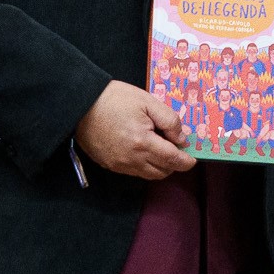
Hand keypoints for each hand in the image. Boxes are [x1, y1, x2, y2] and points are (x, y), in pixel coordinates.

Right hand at [76, 80, 193, 180]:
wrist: (80, 103)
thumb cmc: (114, 98)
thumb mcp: (147, 101)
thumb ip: (169, 120)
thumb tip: (182, 139)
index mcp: (143, 143)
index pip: (172, 160)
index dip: (186, 162)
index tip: (192, 159)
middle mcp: (132, 159)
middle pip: (162, 172)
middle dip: (174, 164)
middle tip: (175, 148)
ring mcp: (119, 165)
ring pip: (148, 175)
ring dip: (159, 167)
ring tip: (160, 149)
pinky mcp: (109, 165)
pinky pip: (133, 172)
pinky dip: (144, 166)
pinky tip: (142, 150)